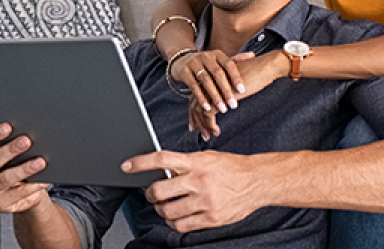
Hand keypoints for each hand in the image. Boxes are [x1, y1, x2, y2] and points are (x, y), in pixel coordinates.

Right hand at [0, 123, 51, 213]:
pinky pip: (17, 195)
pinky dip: (32, 187)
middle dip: (10, 150)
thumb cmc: (9, 168)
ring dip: (24, 169)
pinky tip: (43, 180)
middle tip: (27, 141)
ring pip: (5, 179)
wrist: (14, 194)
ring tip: (40, 162)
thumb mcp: (3, 156)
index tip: (8, 126)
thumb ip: (6, 146)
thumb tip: (24, 134)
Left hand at [121, 150, 267, 232]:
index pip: (162, 160)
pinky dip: (174, 222)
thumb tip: (161, 172)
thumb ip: (184, 165)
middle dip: (150, 194)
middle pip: (159, 190)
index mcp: (196, 162)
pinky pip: (182, 225)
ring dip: (162, 210)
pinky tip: (177, 216)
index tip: (127, 166)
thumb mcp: (206, 158)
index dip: (140, 163)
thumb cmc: (231, 168)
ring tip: (166, 206)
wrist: (257, 181)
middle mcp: (199, 181)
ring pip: (168, 211)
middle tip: (152, 194)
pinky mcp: (211, 218)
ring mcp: (205, 201)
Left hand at [174, 50, 286, 139]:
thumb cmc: (254, 73)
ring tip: (208, 136)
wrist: (264, 67)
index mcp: (211, 78)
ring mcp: (212, 89)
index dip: (194, 111)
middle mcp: (208, 83)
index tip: (196, 124)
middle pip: (194, 104)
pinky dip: (210, 124)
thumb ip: (228, 90)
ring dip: (203, 125)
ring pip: (200, 110)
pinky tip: (217, 132)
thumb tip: (227, 103)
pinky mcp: (219, 96)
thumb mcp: (236, 82)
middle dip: (196, 120)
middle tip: (199, 133)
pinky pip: (208, 113)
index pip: (196, 96)